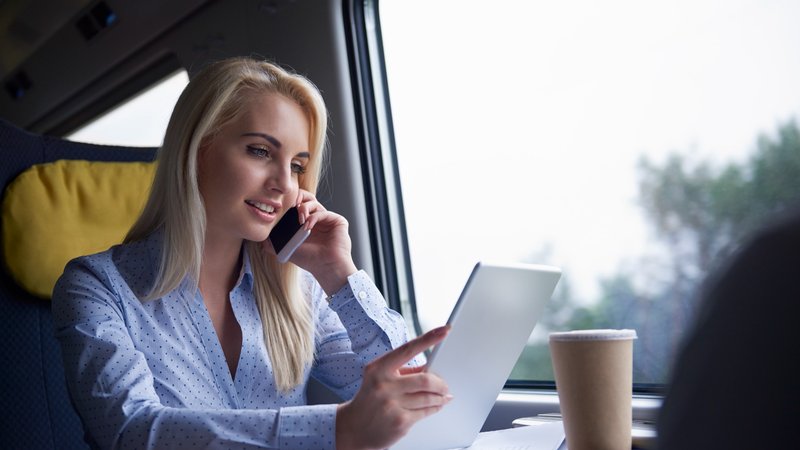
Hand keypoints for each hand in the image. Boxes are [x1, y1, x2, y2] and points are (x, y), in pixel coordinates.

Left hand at [262, 190, 356, 293]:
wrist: (326, 267)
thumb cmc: (310, 260)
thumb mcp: (288, 249)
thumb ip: (274, 244)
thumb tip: (262, 239)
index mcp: (307, 223)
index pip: (298, 205)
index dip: (290, 203)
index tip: (282, 208)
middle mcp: (318, 219)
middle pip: (307, 198)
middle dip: (298, 198)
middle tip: (291, 205)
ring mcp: (328, 220)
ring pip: (315, 203)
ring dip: (304, 208)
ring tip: (300, 219)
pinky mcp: (338, 221)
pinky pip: (323, 212)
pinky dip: (314, 217)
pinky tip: (307, 226)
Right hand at [336, 326, 452, 449]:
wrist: (352, 428)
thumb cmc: (370, 399)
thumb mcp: (380, 378)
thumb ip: (404, 371)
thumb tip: (431, 368)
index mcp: (378, 368)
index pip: (408, 349)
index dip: (429, 339)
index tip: (445, 330)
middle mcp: (384, 385)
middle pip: (425, 379)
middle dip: (441, 384)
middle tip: (445, 386)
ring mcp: (391, 405)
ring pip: (429, 397)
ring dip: (440, 397)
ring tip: (442, 396)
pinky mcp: (400, 422)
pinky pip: (426, 412)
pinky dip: (435, 408)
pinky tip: (436, 405)